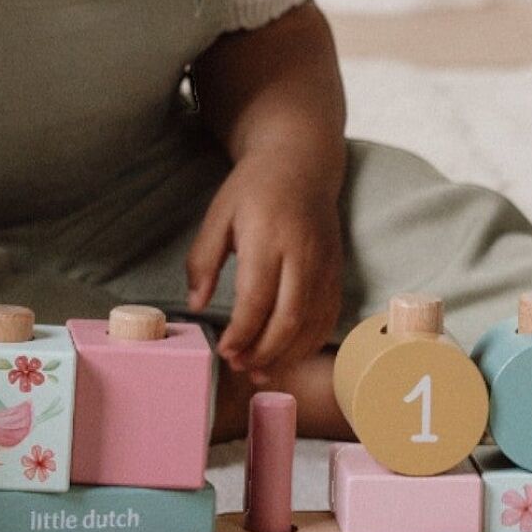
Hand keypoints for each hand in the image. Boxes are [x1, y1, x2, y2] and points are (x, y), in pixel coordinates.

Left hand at [184, 150, 343, 377]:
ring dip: (287, 355)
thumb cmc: (253, 188)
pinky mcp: (337, 271)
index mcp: (269, 236)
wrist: (301, 162)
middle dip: (263, 352)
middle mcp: (302, 253)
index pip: (256, 299)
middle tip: (240, 367)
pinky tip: (287, 353)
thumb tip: (194, 305)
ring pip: (312, 324)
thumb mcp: (218, 214)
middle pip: (288, 319)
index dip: (241, 333)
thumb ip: (202, 259)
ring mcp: (325, 264)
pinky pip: (327, 317)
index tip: (224, 351)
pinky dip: (309, 343)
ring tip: (260, 369)